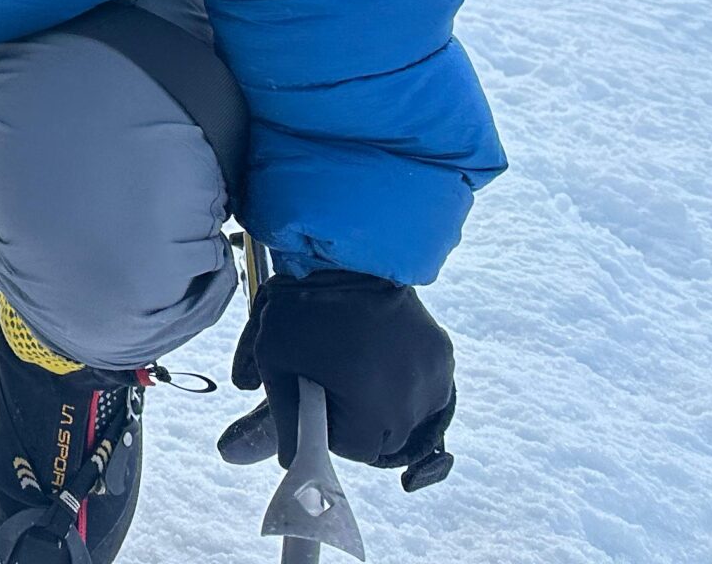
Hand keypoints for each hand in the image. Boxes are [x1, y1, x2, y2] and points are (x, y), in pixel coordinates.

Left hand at [227, 269, 454, 485]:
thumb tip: (268, 461)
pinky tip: (380, 359)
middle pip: (383, 438)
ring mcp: (435, 377)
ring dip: (383, 403)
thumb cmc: (304, 305)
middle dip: (354, 417)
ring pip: (407, 416)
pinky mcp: (444, 353)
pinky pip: (426, 388)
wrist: (348, 249)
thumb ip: (278, 418)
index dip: (327, 427)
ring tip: (354, 364)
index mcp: (376, 413)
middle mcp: (415, 404)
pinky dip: (405, 383)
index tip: (313, 397)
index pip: (352, 449)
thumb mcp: (276, 360)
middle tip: (329, 378)